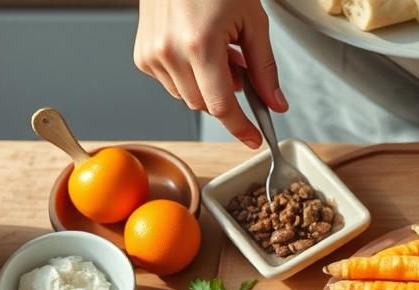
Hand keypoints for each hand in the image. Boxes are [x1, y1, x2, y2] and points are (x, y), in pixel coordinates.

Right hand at [133, 0, 286, 147]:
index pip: (222, 107)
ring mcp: (151, 55)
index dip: (242, 128)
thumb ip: (264, 67)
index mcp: (199, 44)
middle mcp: (169, 52)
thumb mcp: (252, 21)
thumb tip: (275, 103)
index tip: (255, 139)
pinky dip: (189, 75)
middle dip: (228, 95)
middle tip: (241, 67)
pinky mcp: (142, 55)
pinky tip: (196, 48)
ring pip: (188, 97)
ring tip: (218, 50)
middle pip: (205, 105)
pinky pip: (171, 84)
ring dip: (208, 85)